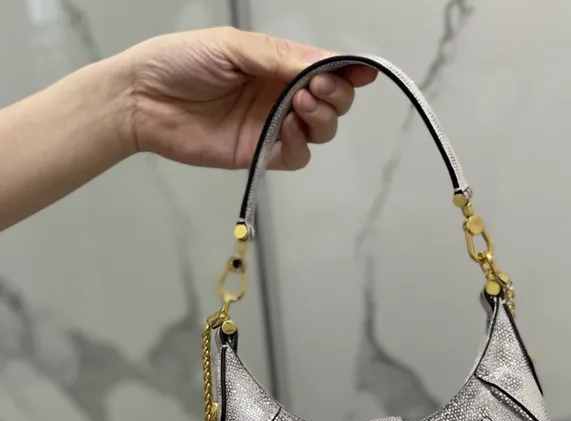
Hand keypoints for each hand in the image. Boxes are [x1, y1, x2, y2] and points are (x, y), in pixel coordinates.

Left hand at [120, 28, 376, 168]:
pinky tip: (286, 131)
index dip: (348, 72)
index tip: (363, 73)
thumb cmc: (180, 62)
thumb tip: (328, 62)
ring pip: (320, 132)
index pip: (324, 69)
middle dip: (336, 96)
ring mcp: (272, 127)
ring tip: (300, 104)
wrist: (141, 100)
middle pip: (331, 103)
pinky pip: (296, 157)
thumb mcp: (232, 47)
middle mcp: (280, 95)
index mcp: (276, 64)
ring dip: (321, 119)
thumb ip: (280, 57)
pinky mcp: (260, 154)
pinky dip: (299, 146)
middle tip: (316, 88)